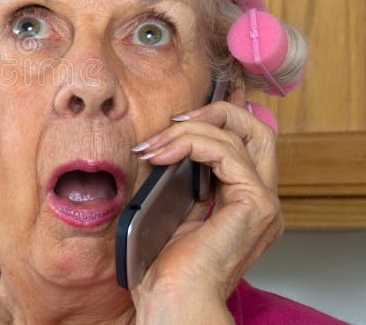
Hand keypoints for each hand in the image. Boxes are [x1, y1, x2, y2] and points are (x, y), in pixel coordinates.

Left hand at [130, 87, 283, 321]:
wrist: (171, 300)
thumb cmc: (164, 266)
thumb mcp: (172, 209)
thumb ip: (179, 178)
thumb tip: (162, 144)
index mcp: (243, 203)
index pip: (243, 143)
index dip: (212, 122)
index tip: (167, 127)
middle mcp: (260, 200)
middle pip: (256, 130)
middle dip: (214, 112)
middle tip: (173, 121)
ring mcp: (262, 203)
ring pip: (240, 134)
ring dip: (189, 130)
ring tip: (152, 145)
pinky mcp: (255, 204)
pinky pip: (227, 152)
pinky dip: (191, 142)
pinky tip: (161, 153)